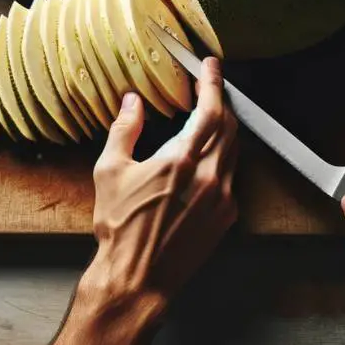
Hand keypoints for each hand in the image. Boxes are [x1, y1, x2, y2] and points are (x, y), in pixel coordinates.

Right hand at [38, 57, 238, 344]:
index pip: (210, 109)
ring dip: (224, 129)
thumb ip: (124, 130)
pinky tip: (205, 161)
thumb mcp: (110, 171)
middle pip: (229, 125)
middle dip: (221, 102)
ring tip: (208, 120)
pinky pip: (231, 176)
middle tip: (209, 89)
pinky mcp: (227, 217)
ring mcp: (222, 198)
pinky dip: (222, 160)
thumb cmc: (119, 228)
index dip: (213, 82)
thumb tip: (131, 102)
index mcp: (179, 160)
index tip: (210, 66)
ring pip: (234, 150)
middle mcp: (208, 176)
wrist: (136, 278)